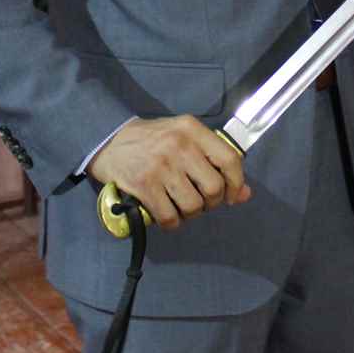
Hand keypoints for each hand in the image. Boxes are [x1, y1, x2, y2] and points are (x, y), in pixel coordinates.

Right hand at [85, 116, 250, 230]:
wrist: (108, 141)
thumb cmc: (153, 140)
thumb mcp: (185, 139)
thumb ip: (215, 160)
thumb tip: (245, 194)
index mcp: (192, 129)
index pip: (230, 159)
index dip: (237, 183)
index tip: (232, 196)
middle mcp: (179, 145)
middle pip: (214, 187)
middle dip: (212, 202)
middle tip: (201, 201)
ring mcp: (161, 166)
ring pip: (193, 205)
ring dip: (191, 213)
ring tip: (182, 206)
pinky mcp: (144, 185)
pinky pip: (170, 217)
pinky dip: (172, 223)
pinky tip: (167, 215)